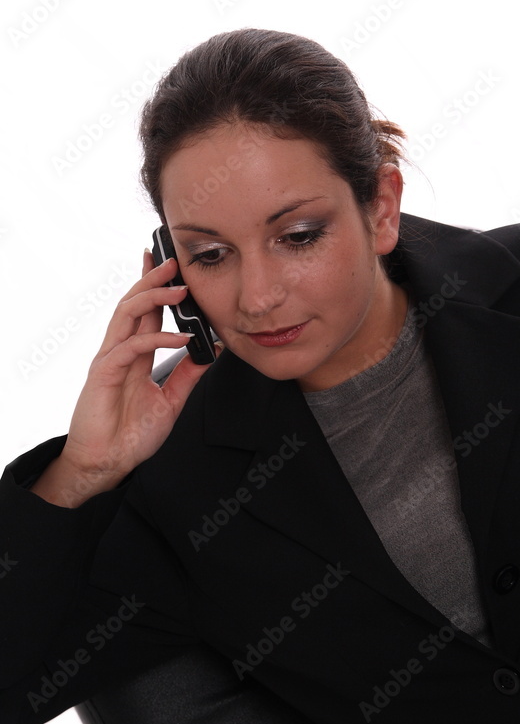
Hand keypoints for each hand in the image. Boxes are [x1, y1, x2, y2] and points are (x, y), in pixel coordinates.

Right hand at [31, 249, 218, 505]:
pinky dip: (157, 339)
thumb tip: (211, 354)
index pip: (144, 311)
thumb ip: (188, 376)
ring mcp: (110, 360)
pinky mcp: (104, 374)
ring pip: (126, 314)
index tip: (171, 266)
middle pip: (133, 302)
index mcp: (134, 355)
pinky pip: (130, 348)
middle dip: (153, 278)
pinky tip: (180, 338)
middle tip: (174, 261)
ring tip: (179, 289)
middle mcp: (120, 351)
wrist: (109, 462)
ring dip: (153, 297)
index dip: (155, 286)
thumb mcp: (171, 401)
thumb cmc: (131, 434)